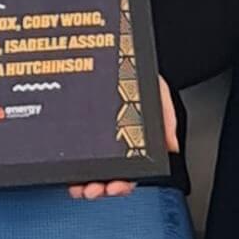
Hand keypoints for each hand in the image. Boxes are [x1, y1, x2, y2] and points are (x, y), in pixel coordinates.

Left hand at [68, 74, 179, 199]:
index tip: (116, 186)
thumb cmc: (134, 68)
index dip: (124, 182)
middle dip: (102, 188)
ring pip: (88, 169)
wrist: (115, 49)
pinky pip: (69, 156)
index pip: (130, 168)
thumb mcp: (156, 90)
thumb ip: (166, 117)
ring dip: (85, 183)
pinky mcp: (72, 131)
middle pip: (107, 174)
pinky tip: (69, 176)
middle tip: (95, 190)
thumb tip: (170, 146)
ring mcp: (90, 139)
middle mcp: (110, 141)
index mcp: (132, 137)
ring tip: (82, 186)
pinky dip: (69, 170)